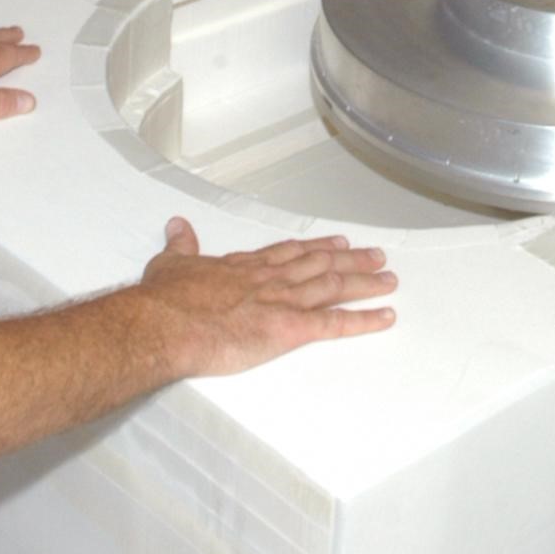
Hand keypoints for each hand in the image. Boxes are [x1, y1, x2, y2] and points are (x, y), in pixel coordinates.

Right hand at [134, 218, 397, 375]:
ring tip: (389, 279)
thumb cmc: (165, 299)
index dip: (315, 248)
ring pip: (334, 288)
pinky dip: (364, 320)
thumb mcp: (170, 262)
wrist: (166, 323)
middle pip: (320, 266)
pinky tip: (385, 316)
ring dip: (365, 283)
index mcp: (245, 266)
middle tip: (376, 256)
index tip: (335, 244)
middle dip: (351, 261)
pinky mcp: (289, 329)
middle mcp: (271, 278)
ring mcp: (283, 301)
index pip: (288, 253)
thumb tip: (177, 225)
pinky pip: (335, 324)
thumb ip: (181, 244)